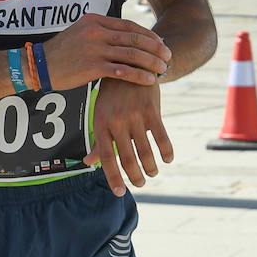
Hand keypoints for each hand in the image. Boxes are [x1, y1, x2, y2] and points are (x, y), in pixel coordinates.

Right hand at [43, 13, 169, 89]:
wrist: (38, 65)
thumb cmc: (61, 52)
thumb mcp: (80, 32)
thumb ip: (101, 32)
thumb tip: (124, 37)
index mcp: (95, 20)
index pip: (130, 26)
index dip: (149, 35)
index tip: (161, 43)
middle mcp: (97, 31)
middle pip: (135, 38)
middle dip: (156, 48)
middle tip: (169, 56)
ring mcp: (94, 48)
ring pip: (132, 54)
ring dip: (151, 62)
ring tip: (164, 69)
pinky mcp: (92, 66)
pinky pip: (122, 71)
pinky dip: (139, 76)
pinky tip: (149, 81)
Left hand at [83, 79, 172, 195]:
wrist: (130, 64)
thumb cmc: (113, 94)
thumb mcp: (101, 114)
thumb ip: (98, 141)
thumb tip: (88, 163)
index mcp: (100, 124)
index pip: (106, 158)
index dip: (114, 178)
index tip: (120, 192)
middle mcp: (116, 122)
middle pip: (127, 159)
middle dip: (135, 176)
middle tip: (141, 183)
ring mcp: (134, 116)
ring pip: (145, 152)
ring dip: (151, 167)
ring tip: (152, 172)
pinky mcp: (151, 110)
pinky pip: (161, 138)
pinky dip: (166, 152)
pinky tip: (168, 158)